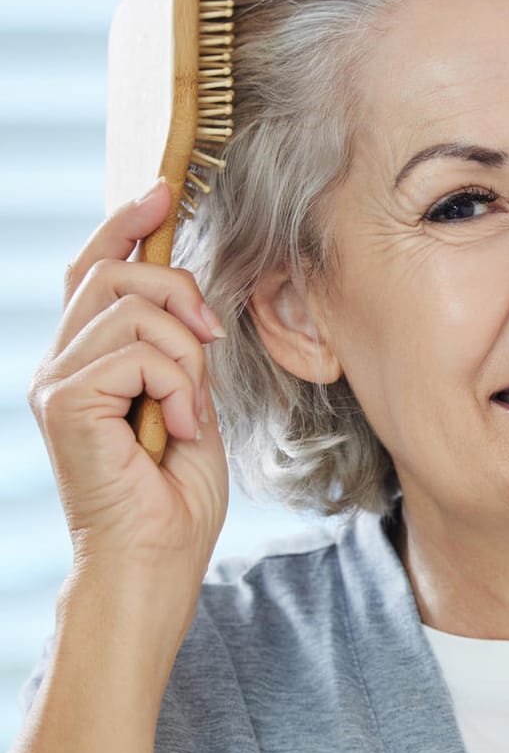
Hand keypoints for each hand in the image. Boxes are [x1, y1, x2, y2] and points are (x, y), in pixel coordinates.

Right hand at [29, 182, 229, 586]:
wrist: (156, 560)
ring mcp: (55, 383)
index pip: (95, 270)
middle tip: (209, 340)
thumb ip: (180, 350)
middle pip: (114, 274)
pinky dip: (179, 386)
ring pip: (133, 311)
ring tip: (189, 409)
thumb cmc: (174, 497)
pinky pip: (138, 355)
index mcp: (87, 361)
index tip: (163, 193)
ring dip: (185, 356)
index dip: (126, 225)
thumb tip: (188, 300)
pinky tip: (178, 428)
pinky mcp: (65, 404)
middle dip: (178, 292)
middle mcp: (59, 364)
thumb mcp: (191, 402)